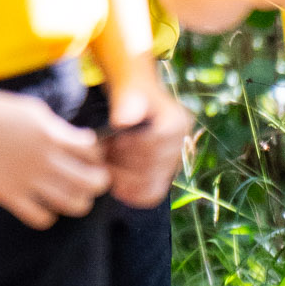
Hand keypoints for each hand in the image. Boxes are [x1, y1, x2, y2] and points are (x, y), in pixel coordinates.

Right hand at [0, 78, 106, 228]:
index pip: (94, 153)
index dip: (96, 155)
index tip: (88, 156)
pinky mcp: (7, 195)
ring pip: (72, 204)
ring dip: (79, 201)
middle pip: (91, 182)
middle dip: (98, 181)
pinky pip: (41, 217)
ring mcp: (25, 179)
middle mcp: (43, 159)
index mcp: (51, 135)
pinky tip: (42, 202)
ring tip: (72, 194)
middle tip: (91, 179)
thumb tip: (83, 143)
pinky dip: (48, 214)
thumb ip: (58, 128)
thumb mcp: (32, 111)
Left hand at [104, 68, 191, 209]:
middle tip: (103, 155)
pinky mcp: (162, 177)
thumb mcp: (128, 90)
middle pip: (153, 166)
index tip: (113, 141)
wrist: (135, 101)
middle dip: (124, 162)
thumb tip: (123, 122)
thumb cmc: (130, 93)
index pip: (156, 144)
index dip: (131, 146)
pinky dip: (131, 193)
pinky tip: (115, 184)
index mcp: (178, 122)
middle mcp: (181, 144)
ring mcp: (173, 162)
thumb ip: (126, 103)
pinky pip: (151, 195)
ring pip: (152, 183)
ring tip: (107, 165)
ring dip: (125, 178)